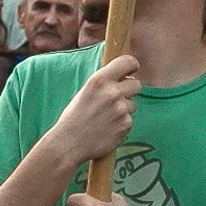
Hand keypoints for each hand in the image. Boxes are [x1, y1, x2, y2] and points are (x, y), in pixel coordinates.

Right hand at [42, 54, 142, 176]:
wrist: (68, 143)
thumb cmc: (74, 117)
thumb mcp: (86, 91)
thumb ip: (105, 83)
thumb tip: (124, 76)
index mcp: (99, 80)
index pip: (128, 62)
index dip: (132, 65)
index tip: (132, 71)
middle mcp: (112, 92)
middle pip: (136, 84)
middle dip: (129, 91)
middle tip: (116, 99)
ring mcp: (120, 109)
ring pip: (133, 104)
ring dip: (124, 110)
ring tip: (106, 118)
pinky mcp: (125, 124)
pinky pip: (130, 120)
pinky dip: (121, 124)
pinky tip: (107, 129)